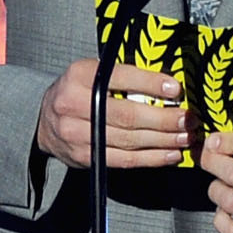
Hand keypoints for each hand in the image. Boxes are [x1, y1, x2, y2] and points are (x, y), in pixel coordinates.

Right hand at [36, 59, 194, 167]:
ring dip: (163, 140)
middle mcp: (74, 105)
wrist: (44, 121)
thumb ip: (123, 76)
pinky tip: (170, 154)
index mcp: (80, 76)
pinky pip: (124, 160)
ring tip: (185, 136)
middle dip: (164, 118)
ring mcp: (78, 134)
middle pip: (127, 115)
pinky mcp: (85, 157)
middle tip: (187, 118)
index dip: (150, 83)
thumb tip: (167, 84)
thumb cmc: (78, 91)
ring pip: (129, 140)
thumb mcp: (93, 72)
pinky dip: (151, 158)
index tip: (176, 88)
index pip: (120, 77)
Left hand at [200, 130, 232, 232]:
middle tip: (208, 160)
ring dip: (216, 189)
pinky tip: (225, 210)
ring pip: (229, 201)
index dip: (229, 140)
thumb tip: (215, 143)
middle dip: (213, 163)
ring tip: (220, 186)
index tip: (214, 141)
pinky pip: (230, 231)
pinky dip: (220, 218)